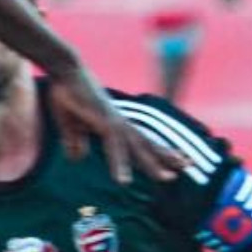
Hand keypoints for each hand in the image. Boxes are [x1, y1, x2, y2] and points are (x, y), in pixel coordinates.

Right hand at [44, 67, 190, 184]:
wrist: (63, 71)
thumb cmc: (67, 93)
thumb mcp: (69, 123)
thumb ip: (75, 140)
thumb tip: (76, 158)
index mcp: (113, 123)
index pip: (140, 140)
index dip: (158, 151)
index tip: (178, 160)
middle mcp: (118, 122)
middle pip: (146, 143)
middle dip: (166, 156)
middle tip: (188, 166)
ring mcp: (112, 121)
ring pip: (137, 147)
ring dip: (152, 163)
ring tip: (167, 179)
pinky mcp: (102, 121)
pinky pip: (114, 146)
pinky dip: (119, 163)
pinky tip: (123, 180)